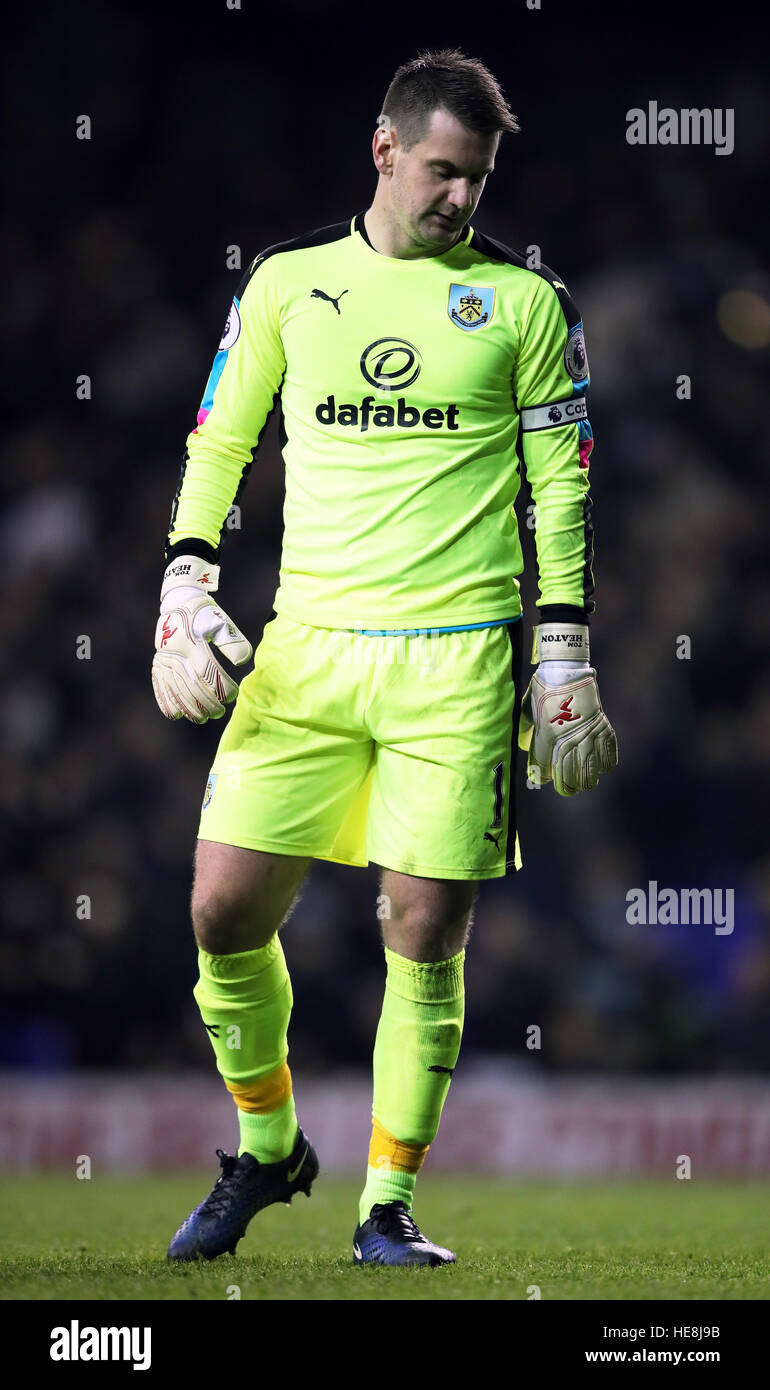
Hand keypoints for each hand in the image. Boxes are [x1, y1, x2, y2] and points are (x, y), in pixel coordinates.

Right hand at [152, 555, 252, 722]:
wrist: (178, 602)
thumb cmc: (204, 614)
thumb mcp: (221, 622)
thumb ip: (233, 642)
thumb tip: (243, 662)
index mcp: (192, 643)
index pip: (208, 672)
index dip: (221, 687)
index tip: (233, 695)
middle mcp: (176, 653)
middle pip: (191, 686)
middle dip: (207, 703)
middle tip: (220, 713)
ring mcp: (164, 660)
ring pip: (175, 690)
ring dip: (188, 708)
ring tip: (202, 719)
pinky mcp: (158, 663)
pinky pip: (159, 686)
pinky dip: (166, 702)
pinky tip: (175, 715)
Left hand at [518, 623, 617, 795]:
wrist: (566, 669)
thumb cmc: (543, 688)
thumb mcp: (527, 709)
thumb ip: (526, 729)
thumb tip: (525, 746)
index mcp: (547, 736)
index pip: (543, 769)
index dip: (542, 778)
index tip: (542, 779)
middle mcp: (569, 739)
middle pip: (569, 778)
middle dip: (566, 788)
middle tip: (567, 790)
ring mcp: (588, 735)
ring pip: (590, 773)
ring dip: (587, 781)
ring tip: (585, 783)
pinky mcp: (603, 728)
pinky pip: (608, 757)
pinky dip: (606, 766)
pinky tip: (601, 767)